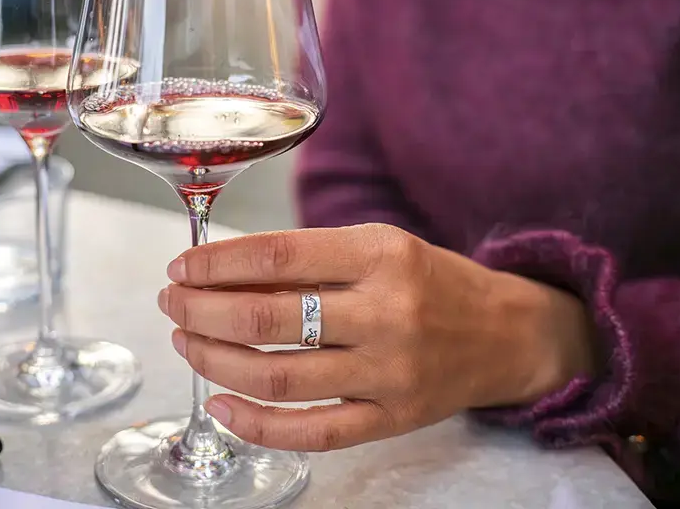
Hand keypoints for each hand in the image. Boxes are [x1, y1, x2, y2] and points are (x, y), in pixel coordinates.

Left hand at [159, 223, 595, 451]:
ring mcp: (391, 371)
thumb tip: (220, 271)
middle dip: (203, 311)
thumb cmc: (430, 280)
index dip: (217, 263)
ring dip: (216, 361)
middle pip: (269, 319)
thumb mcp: (380, 245)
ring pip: (280, 377)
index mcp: (381, 254)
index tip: (182, 266)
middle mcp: (388, 312)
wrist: (507, 333)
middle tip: (172, 303)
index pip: (277, 257)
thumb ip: (311, 258)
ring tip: (185, 343)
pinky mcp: (393, 418)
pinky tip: (221, 403)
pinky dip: (257, 425)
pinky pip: (313, 432)